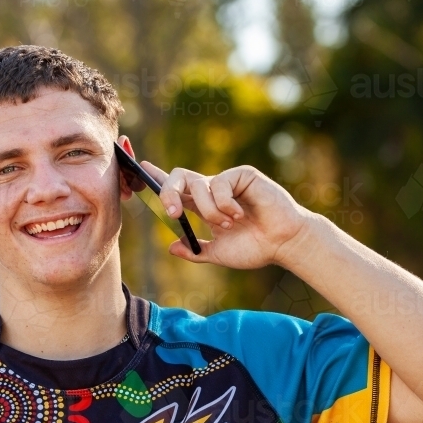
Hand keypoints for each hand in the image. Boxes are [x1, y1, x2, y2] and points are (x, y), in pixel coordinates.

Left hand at [140, 162, 312, 269]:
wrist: (282, 244)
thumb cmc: (255, 248)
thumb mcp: (218, 254)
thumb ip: (195, 251)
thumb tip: (171, 247)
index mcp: (204, 205)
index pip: (176, 188)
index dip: (157, 178)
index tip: (139, 169)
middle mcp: (212, 190)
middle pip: (178, 177)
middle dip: (168, 191)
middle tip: (172, 211)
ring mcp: (227, 181)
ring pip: (198, 184)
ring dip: (208, 209)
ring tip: (228, 224)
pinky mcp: (243, 175)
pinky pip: (220, 183)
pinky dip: (224, 203)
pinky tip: (240, 213)